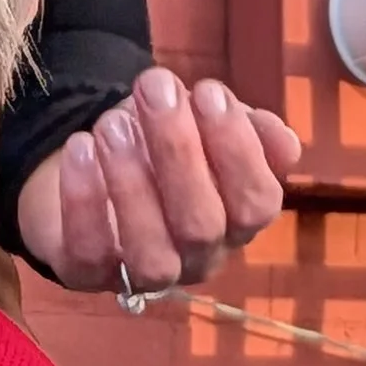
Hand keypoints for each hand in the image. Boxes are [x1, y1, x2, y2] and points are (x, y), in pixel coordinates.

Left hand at [19, 71, 297, 291]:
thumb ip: (245, 127)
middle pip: (202, 226)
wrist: (85, 164)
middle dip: (179, 152)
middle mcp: (197, 258)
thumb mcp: (204, 121)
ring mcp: (142, 276)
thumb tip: (284, 142)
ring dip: (132, 183)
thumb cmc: (158, 143)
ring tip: (112, 122)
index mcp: (236, 221)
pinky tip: (80, 147)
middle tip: (154, 89)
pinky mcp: (86, 275)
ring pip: (151, 254)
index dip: (237, 150)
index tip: (207, 91)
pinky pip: (89, 253)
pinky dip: (84, 201)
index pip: (256, 204)